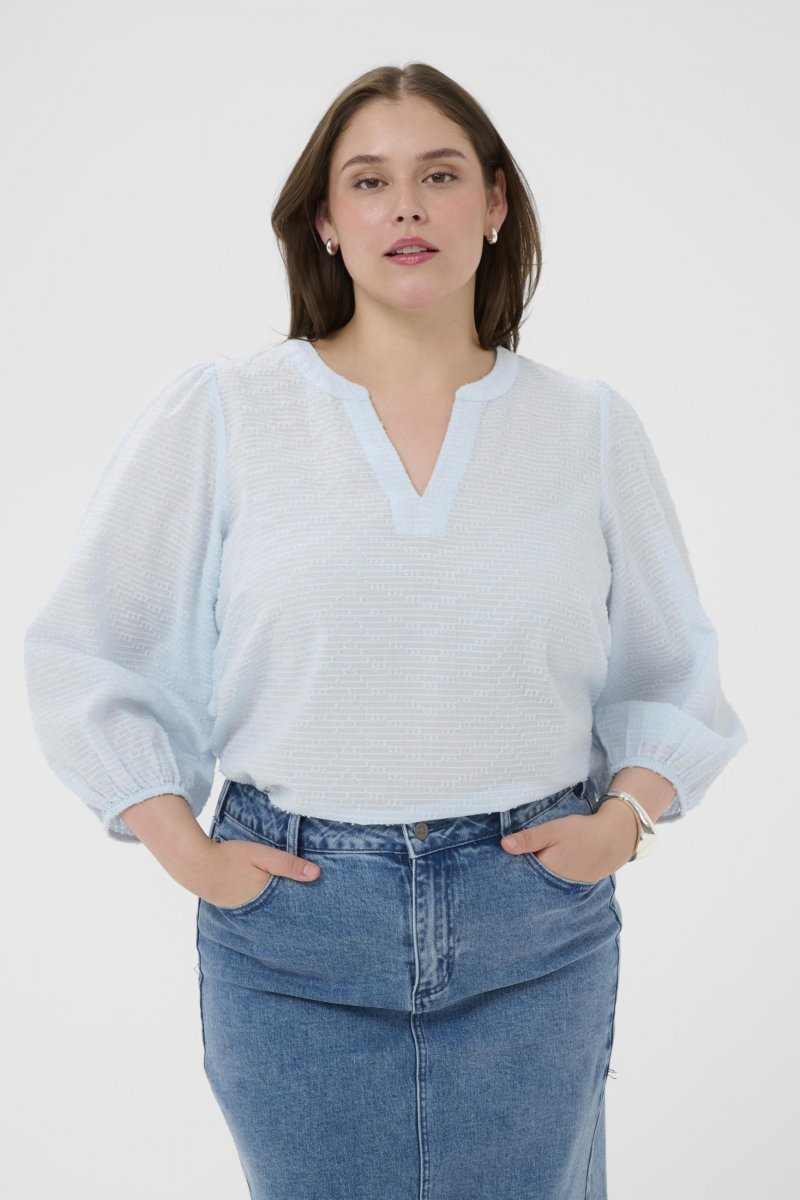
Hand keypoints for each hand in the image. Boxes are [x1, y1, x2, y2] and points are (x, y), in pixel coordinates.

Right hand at [193, 835, 319, 907]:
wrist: (193, 864)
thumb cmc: (229, 857)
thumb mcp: (261, 855)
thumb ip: (288, 864)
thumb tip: (317, 874)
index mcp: (266, 898)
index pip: (292, 904)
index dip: (304, 901)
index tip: (319, 900)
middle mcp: (255, 909)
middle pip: (280, 908)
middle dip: (291, 905)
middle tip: (309, 903)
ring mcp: (242, 909)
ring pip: (266, 907)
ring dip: (275, 902)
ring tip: (290, 900)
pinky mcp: (232, 905)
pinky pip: (253, 905)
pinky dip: (260, 900)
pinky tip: (263, 893)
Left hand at [500, 801, 638, 882]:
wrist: (615, 839)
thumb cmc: (582, 832)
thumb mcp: (553, 830)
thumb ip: (529, 838)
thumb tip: (504, 845)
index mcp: (545, 871)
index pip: (519, 872)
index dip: (509, 865)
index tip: (499, 858)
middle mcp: (554, 885)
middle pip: (530, 879)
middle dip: (521, 871)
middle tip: (511, 860)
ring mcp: (565, 887)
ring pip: (542, 882)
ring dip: (535, 875)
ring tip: (527, 865)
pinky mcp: (575, 885)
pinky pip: (555, 883)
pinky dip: (549, 877)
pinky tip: (547, 868)